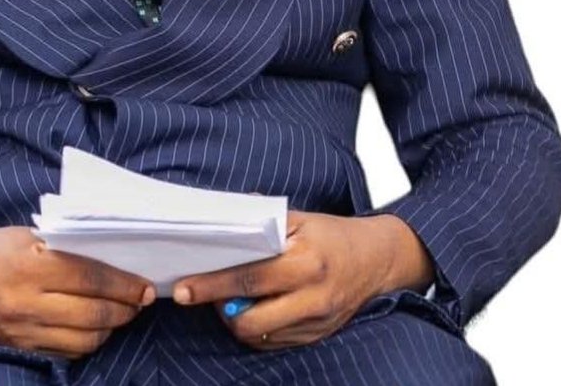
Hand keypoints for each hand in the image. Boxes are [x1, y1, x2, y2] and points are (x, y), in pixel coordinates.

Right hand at [0, 226, 155, 357]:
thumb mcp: (31, 234)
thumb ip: (68, 247)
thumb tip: (115, 257)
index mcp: (31, 264)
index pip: (90, 279)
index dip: (123, 285)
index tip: (145, 286)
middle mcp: (26, 301)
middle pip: (92, 313)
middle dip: (125, 308)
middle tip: (142, 300)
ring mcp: (23, 329)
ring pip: (83, 339)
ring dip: (111, 328)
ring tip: (123, 313)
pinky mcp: (20, 347)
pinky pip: (66, 352)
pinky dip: (88, 341)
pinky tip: (97, 327)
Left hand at [171, 212, 432, 350]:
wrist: (376, 259)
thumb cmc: (331, 234)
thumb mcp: (298, 218)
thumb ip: (260, 223)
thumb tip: (220, 224)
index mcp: (306, 262)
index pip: (248, 278)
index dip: (212, 285)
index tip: (184, 289)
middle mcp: (313, 297)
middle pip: (250, 317)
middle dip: (218, 308)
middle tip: (200, 293)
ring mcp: (316, 322)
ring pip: (259, 335)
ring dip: (235, 320)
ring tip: (226, 299)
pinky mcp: (317, 337)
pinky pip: (274, 342)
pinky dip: (255, 328)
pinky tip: (249, 308)